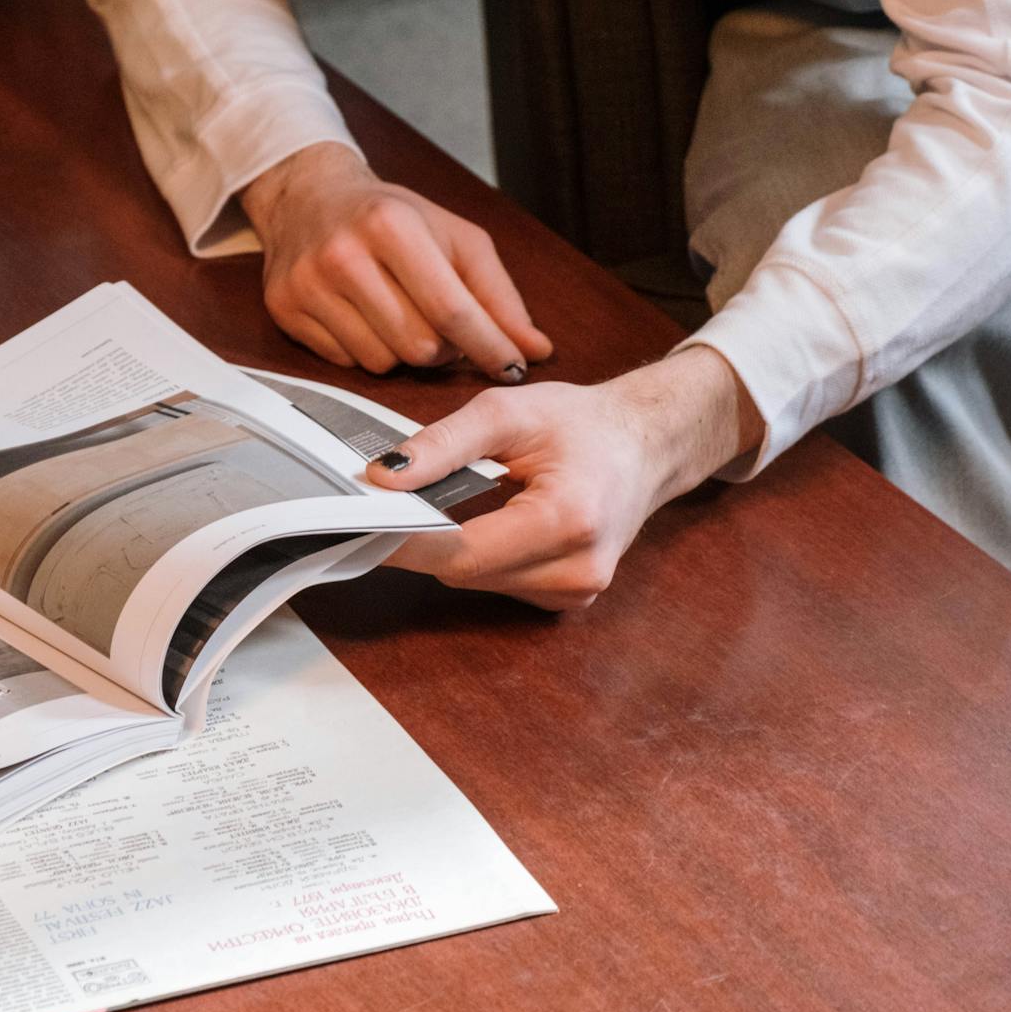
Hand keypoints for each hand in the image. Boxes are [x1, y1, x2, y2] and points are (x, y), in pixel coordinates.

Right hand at [240, 142, 550, 378]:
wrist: (308, 197)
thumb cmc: (389, 217)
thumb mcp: (454, 238)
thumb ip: (499, 296)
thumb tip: (535, 349)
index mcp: (391, 225)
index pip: (452, 310)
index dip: (489, 347)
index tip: (512, 367)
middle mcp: (343, 255)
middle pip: (419, 346)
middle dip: (444, 349)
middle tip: (443, 326)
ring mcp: (308, 285)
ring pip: (383, 363)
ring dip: (404, 351)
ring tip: (401, 315)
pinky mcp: (285, 311)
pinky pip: (347, 364)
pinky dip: (367, 350)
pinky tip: (365, 318)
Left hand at [366, 349, 764, 608]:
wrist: (648, 444)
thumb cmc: (584, 424)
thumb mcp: (508, 412)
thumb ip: (443, 444)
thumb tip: (383, 477)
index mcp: (568, 520)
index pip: (462, 553)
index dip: (406, 541)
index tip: (362, 522)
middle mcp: (577, 569)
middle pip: (463, 573)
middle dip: (423, 540)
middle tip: (393, 503)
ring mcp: (577, 592)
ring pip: (476, 583)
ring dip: (452, 548)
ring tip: (453, 503)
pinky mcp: (569, 599)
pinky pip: (498, 585)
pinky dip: (479, 557)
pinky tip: (489, 522)